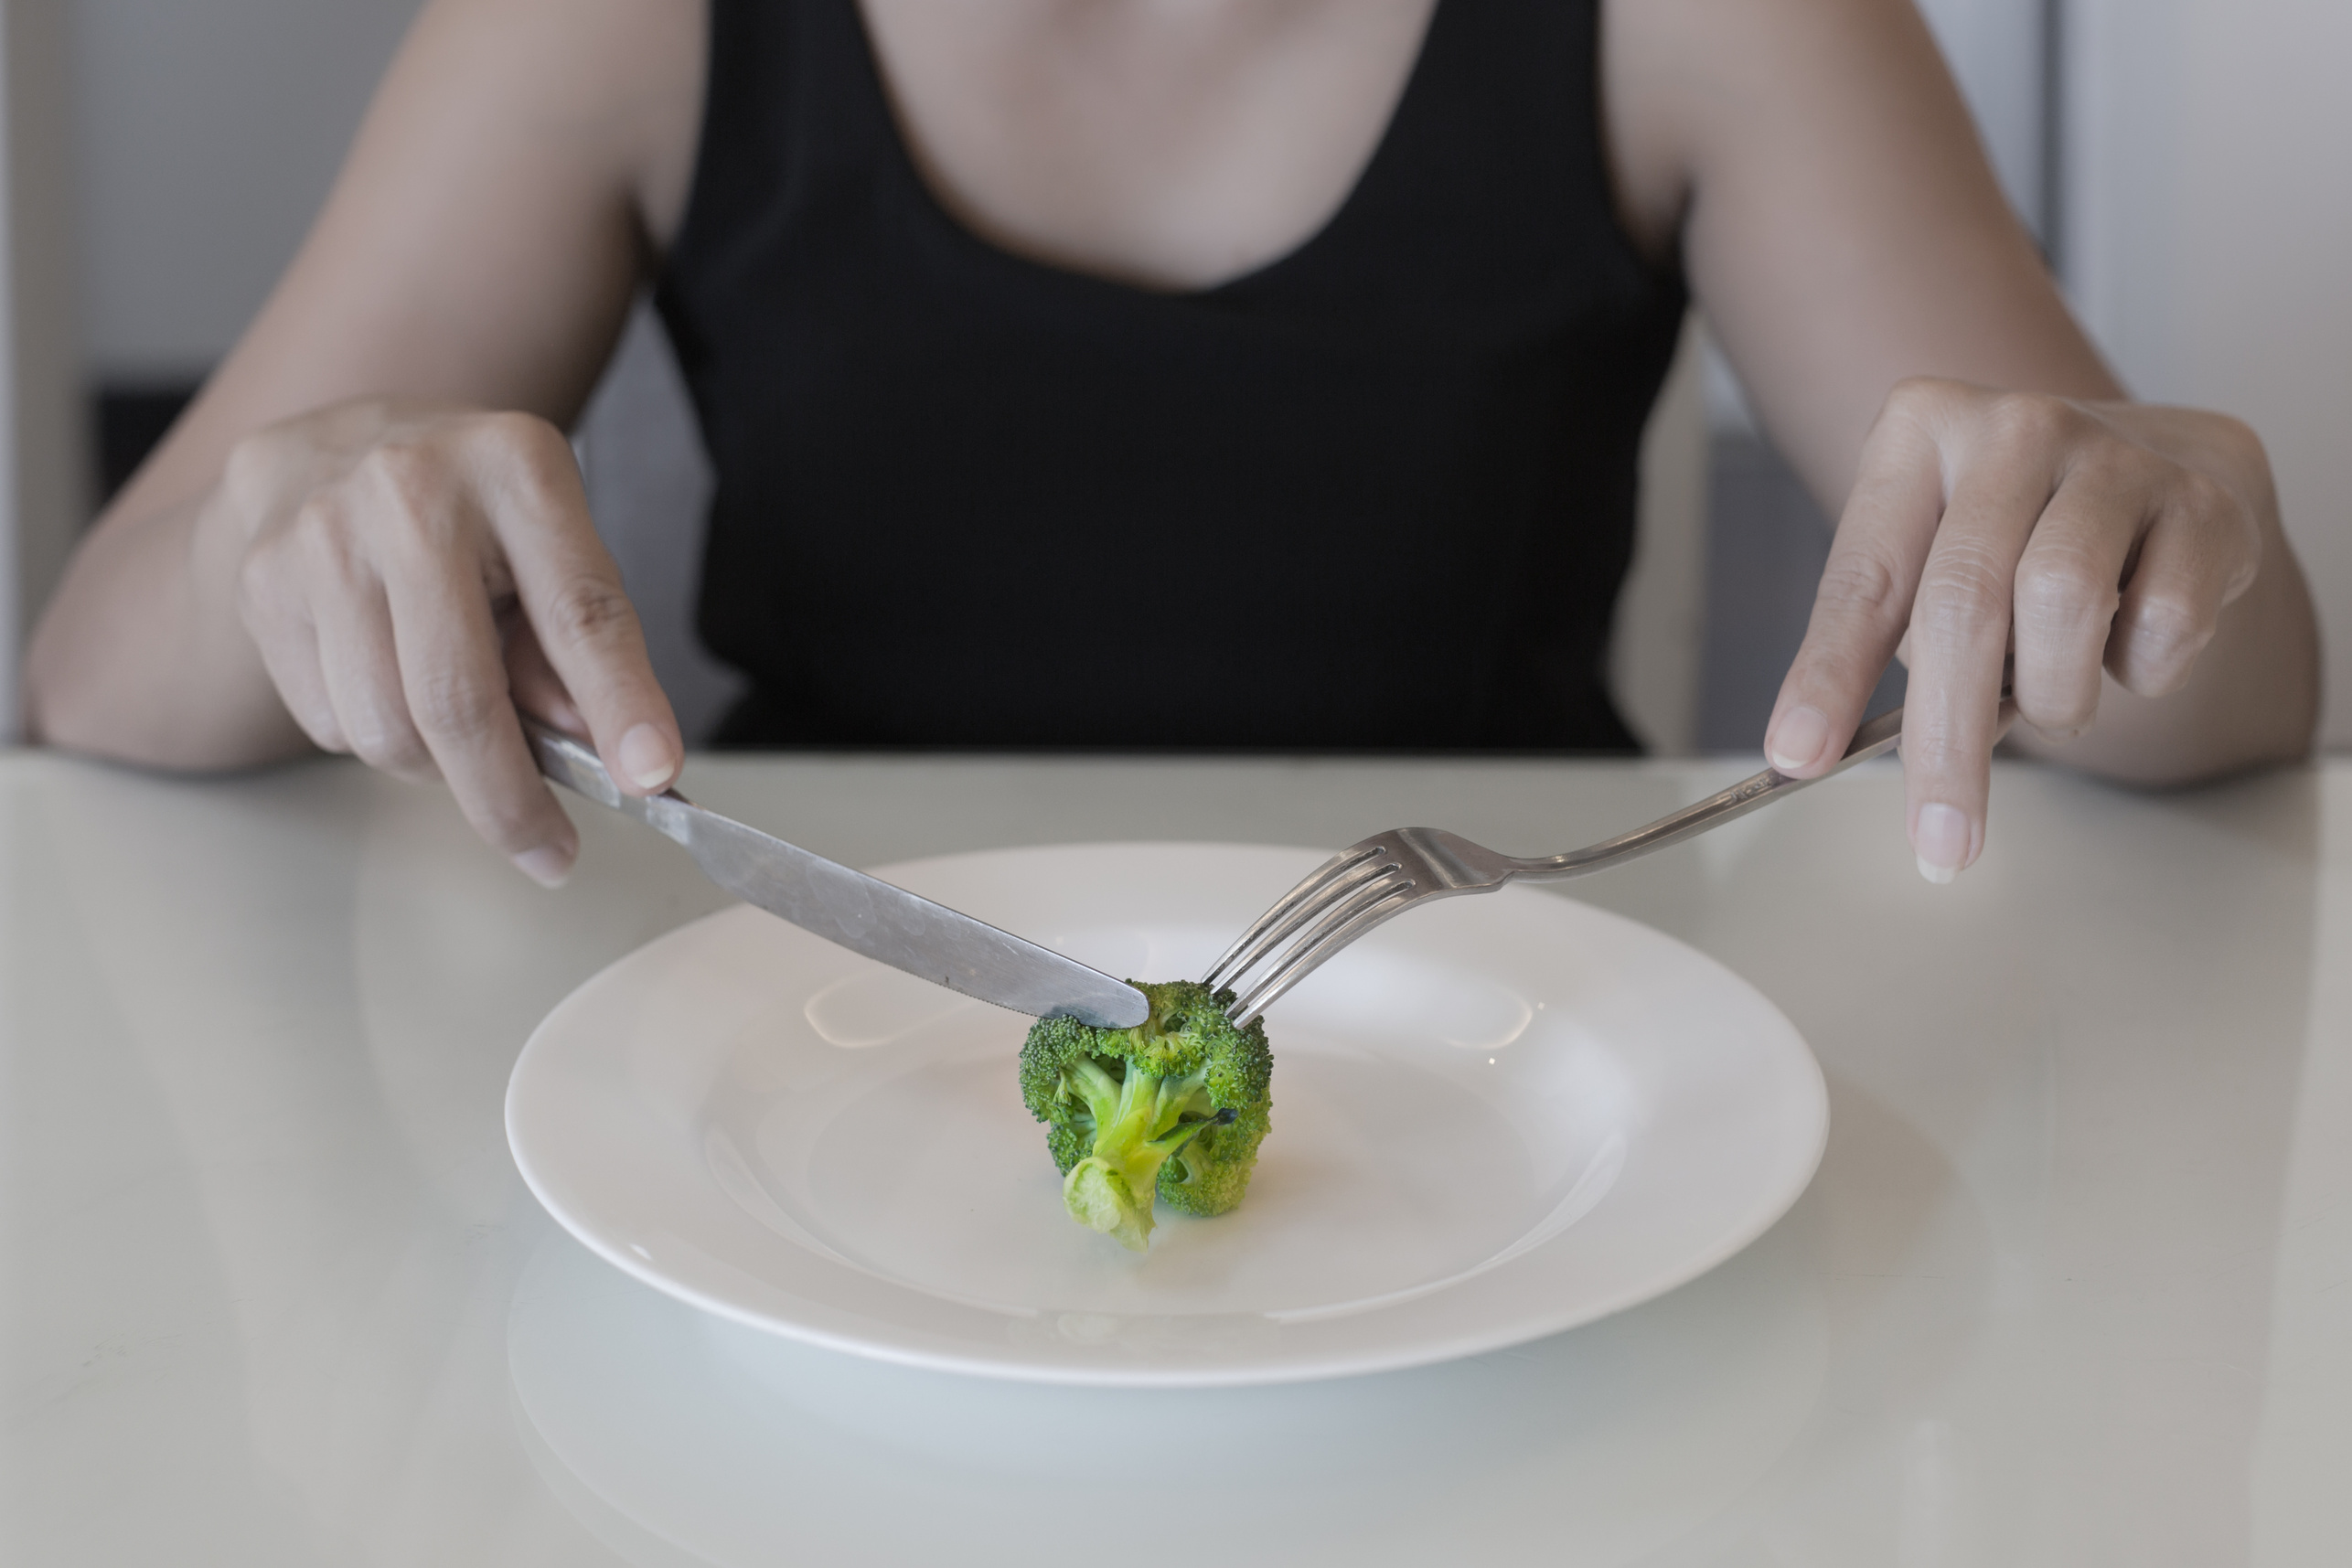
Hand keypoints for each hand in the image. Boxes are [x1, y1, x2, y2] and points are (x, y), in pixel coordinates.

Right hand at [209, 399, 681, 884]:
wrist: (329, 449)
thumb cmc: (469, 513)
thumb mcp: (551, 544)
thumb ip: (577, 644)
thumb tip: (600, 754)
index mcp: (515, 469)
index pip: (578, 612)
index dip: (620, 703)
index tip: (651, 777)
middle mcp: (409, 494)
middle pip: (458, 699)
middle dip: (510, 801)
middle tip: (549, 849)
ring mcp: (321, 538)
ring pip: (387, 731)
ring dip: (438, 769)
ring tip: (462, 731)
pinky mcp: (264, 587)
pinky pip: (332, 724)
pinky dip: (377, 737)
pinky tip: (391, 682)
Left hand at [1762, 379, 2269, 881]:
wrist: (2161, 468)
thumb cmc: (2018, 534)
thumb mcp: (1930, 560)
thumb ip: (1891, 641)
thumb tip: (1825, 751)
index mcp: (1918, 434)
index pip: (1862, 581)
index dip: (1828, 677)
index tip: (1799, 756)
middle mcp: (2013, 429)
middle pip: (1963, 603)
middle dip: (1946, 741)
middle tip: (1940, 837)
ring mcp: (2115, 455)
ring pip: (2064, 605)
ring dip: (2054, 693)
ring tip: (2054, 696)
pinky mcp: (2204, 500)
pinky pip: (2163, 622)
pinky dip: (2140, 668)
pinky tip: (2130, 637)